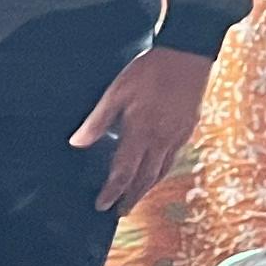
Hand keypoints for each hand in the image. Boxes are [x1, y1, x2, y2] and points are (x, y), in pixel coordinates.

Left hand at [74, 46, 214, 220]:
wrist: (188, 53)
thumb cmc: (150, 69)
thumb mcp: (117, 92)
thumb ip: (98, 121)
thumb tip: (76, 144)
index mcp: (141, 132)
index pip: (124, 172)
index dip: (112, 192)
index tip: (102, 206)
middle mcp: (162, 139)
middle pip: (145, 178)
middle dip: (131, 198)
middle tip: (119, 212)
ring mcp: (178, 135)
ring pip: (162, 171)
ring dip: (147, 188)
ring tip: (135, 198)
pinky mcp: (189, 128)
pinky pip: (174, 158)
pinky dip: (162, 171)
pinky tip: (155, 173)